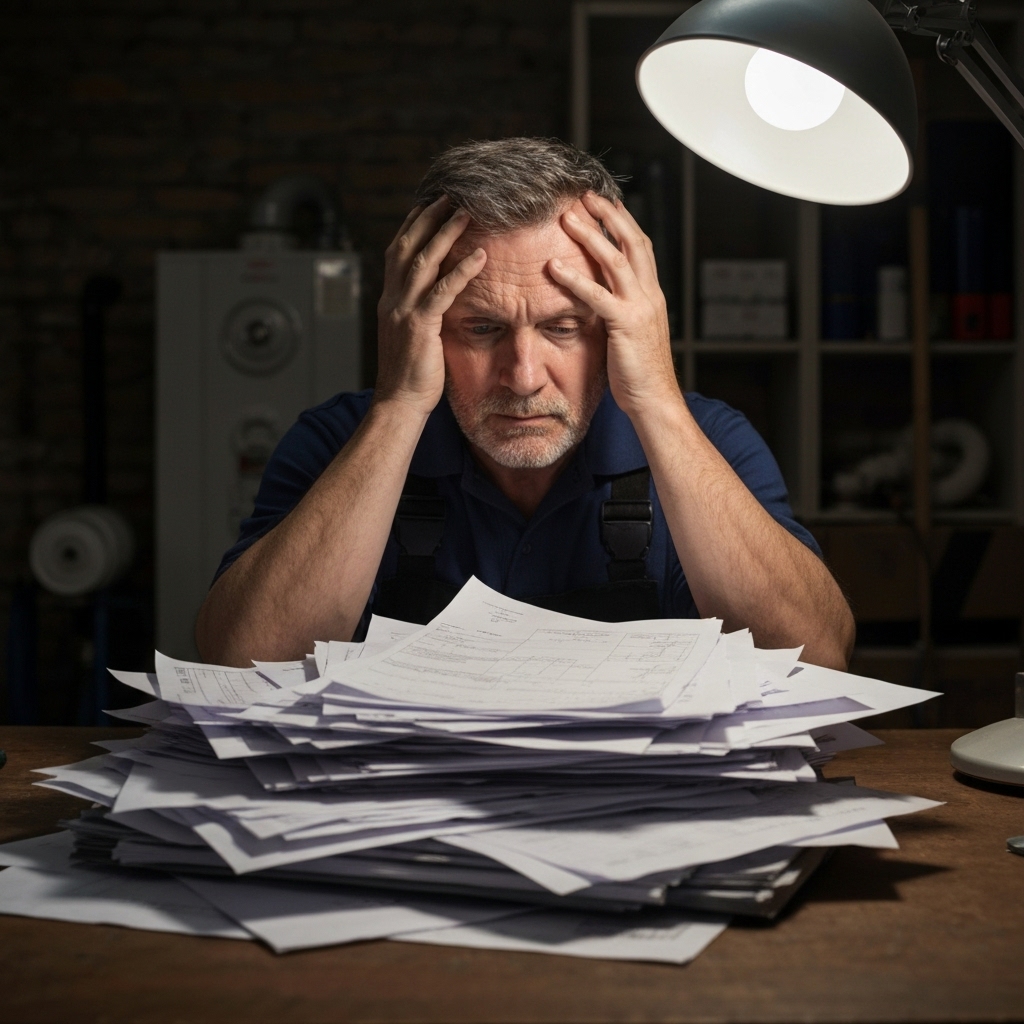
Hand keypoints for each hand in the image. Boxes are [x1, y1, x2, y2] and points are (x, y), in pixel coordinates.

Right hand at [374, 198, 486, 414]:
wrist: (398, 403)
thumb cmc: (411, 375)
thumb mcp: (413, 336)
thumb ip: (422, 312)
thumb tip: (440, 298)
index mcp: (390, 299)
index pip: (399, 252)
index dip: (414, 225)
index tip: (431, 204)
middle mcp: (392, 299)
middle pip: (408, 246)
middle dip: (429, 217)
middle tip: (450, 194)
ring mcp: (403, 311)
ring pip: (424, 261)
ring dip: (446, 233)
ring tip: (467, 212)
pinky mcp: (419, 326)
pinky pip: (442, 291)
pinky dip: (462, 271)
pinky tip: (480, 256)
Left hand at [549, 193, 678, 417]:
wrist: (655, 400)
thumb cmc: (639, 373)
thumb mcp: (630, 334)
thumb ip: (619, 311)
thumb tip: (600, 299)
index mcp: (652, 295)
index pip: (640, 247)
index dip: (622, 222)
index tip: (603, 203)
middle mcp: (650, 295)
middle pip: (632, 241)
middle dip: (608, 215)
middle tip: (585, 195)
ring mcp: (640, 308)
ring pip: (615, 260)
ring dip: (589, 236)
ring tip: (566, 218)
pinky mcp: (626, 325)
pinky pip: (597, 296)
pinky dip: (574, 279)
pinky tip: (553, 267)